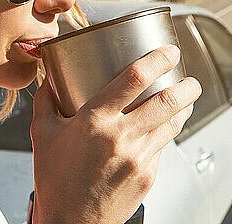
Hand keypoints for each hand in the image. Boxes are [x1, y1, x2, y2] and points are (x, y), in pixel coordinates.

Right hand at [30, 45, 201, 223]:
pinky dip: (166, 132)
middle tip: (189, 78)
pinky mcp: (148, 175)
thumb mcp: (42, 135)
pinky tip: (163, 127)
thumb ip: (46, 101)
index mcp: (95, 120)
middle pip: (167, 100)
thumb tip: (48, 79)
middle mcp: (121, 137)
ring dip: (185, 107)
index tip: (169, 51)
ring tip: (187, 97)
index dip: (157, 59)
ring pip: (173, 123)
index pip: (134, 78)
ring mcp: (139, 158)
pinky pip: (162, 146)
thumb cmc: (55, 181)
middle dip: (186, 85)